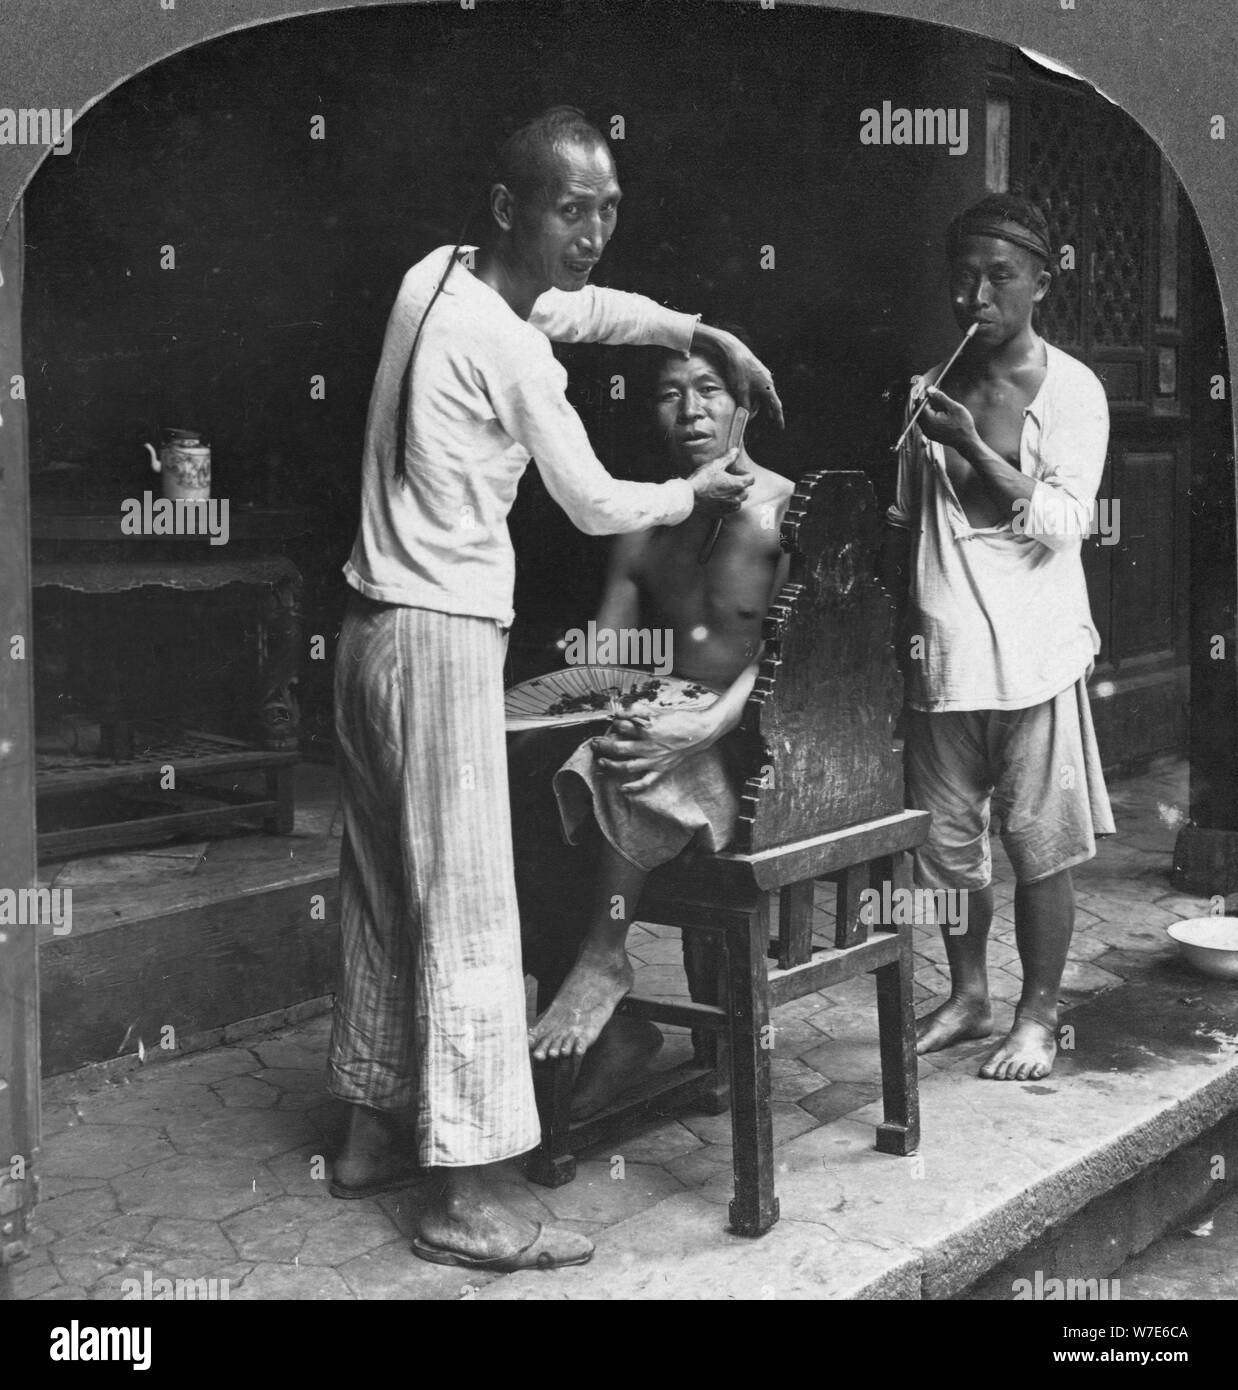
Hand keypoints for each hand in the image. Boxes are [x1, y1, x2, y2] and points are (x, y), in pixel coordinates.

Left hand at [591, 706, 717, 793]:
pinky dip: (633, 787)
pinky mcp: (661, 769)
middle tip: (594, 743)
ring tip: (601, 762)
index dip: (613, 723)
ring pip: (626, 766)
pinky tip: (622, 788)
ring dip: (611, 765)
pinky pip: (645, 782)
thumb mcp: (659, 711)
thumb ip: (639, 710)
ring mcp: (654, 760)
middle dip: (603, 745)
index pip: (622, 726)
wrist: (701, 732)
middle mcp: (648, 746)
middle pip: (618, 747)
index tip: (611, 723)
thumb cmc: (681, 719)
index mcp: (647, 729)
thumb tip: (622, 711)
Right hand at [687, 447, 753, 517]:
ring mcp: (729, 506)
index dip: (745, 473)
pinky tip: (719, 497)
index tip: (737, 472)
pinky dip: (728, 503)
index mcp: (738, 485)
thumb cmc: (702, 482)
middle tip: (730, 479)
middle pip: (746, 491)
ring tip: (725, 489)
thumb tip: (735, 451)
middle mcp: (736, 497)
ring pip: (739, 501)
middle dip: (740, 484)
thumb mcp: (715, 465)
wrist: (690, 498)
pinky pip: (730, 508)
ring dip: (735, 495)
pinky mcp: (722, 513)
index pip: (751, 478)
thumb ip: (728, 458)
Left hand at [693, 324, 784, 427]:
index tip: (781, 427)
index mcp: (767, 387)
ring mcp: (763, 375)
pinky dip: (754, 395)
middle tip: (764, 420)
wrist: (733, 350)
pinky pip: (758, 387)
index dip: (778, 418)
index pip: (776, 406)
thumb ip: (745, 405)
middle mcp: (768, 381)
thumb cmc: (737, 371)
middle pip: (768, 401)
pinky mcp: (757, 371)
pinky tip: (747, 397)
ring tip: (751, 411)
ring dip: (756, 404)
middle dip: (765, 412)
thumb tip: (747, 417)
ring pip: (762, 394)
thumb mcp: (740, 391)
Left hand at [916, 386, 977, 452]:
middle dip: (924, 402)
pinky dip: (930, 416)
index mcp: (930, 420)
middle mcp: (926, 428)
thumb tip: (930, 389)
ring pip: (921, 417)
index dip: (923, 396)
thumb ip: (941, 398)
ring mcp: (927, 432)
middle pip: (918, 411)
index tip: (929, 390)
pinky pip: (925, 423)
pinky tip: (940, 414)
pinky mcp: (930, 435)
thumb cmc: (963, 425)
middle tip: (934, 396)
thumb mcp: (954, 407)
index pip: (919, 405)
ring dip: (927, 409)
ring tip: (940, 405)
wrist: (967, 442)